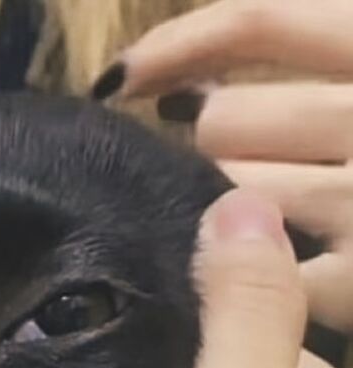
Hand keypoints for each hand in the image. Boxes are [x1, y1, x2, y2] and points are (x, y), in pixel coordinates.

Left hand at [102, 0, 352, 334]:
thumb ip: (324, 48)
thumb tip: (200, 80)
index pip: (261, 23)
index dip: (177, 43)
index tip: (117, 78)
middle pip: (225, 122)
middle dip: (212, 141)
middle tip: (223, 159)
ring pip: (229, 192)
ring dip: (216, 204)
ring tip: (239, 214)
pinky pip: (255, 268)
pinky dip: (237, 270)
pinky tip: (245, 270)